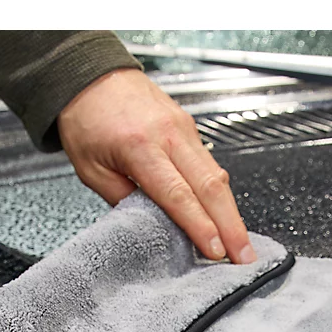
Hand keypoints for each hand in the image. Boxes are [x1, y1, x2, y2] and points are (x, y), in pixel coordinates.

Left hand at [57, 68, 256, 264]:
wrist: (90, 75)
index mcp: (140, 146)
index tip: (215, 251)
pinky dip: (221, 194)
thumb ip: (122, 199)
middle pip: (210, 186)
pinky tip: (226, 216)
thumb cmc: (87, 118)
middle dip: (231, 226)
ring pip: (217, 176)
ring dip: (232, 213)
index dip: (200, 226)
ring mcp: (183, 128)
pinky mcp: (189, 127)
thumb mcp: (90, 169)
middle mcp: (168, 134)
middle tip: (245, 257)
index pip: (178, 195)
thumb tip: (150, 225)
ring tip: (241, 244)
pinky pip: (210, 164)